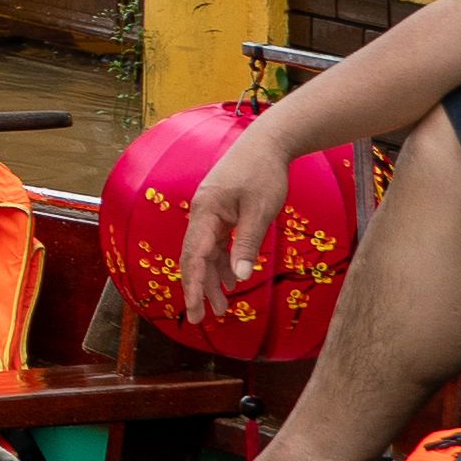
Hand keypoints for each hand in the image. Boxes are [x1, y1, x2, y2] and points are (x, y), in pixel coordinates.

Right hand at [186, 141, 275, 311]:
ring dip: (212, 279)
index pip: (194, 257)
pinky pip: (216, 243)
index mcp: (206, 213)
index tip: (195, 310)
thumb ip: (248, 244)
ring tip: (222, 306)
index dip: (193, 286)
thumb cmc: (264, 174)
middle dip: (198, 288)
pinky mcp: (220, 212)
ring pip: (205, 252)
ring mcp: (210, 213)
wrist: (266, 144)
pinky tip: (230, 280)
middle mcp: (201, 214)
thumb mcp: (260, 212)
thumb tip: (238, 278)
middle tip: (203, 317)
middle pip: (194, 258)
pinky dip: (221, 262)